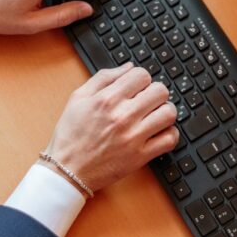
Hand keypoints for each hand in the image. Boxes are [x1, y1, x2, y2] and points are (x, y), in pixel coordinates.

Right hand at [45, 63, 178, 192]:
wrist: (67, 170)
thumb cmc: (70, 135)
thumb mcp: (78, 98)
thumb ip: (104, 77)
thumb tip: (129, 66)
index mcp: (107, 99)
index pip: (142, 75)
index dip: (141, 79)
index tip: (137, 87)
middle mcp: (122, 116)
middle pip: (160, 91)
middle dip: (155, 93)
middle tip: (148, 101)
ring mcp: (133, 137)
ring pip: (169, 113)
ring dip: (165, 111)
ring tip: (155, 115)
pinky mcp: (140, 156)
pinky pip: (169, 139)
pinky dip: (169, 134)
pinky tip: (158, 133)